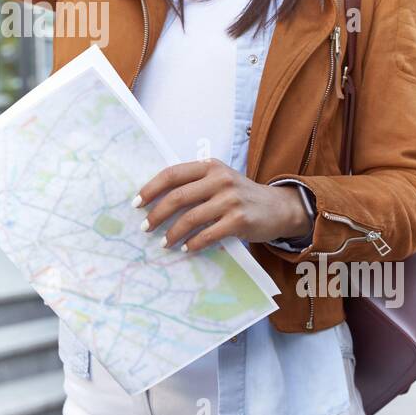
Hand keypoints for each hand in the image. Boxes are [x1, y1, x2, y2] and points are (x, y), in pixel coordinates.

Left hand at [133, 159, 310, 253]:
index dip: (151, 189)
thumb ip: (194, 184)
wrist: (278, 207)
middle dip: (157, 214)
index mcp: (210, 166)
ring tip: (164, 242)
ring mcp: (230, 199)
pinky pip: (208, 234)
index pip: (172, 174)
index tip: (137, 203)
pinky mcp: (239, 220)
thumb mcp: (219, 180)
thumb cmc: (240, 195)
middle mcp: (219, 179)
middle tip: (145, 227)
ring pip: (190, 218)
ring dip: (172, 233)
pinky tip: (186, 248)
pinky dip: (193, 243)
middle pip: (178, 197)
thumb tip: (156, 200)